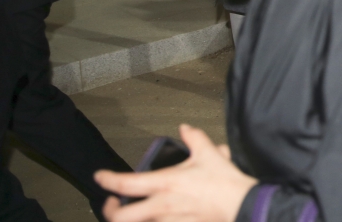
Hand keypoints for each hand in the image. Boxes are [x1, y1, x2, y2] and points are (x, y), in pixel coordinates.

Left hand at [96, 125, 255, 221]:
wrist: (242, 206)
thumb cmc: (224, 183)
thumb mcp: (209, 154)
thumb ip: (194, 138)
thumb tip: (185, 128)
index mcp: (165, 184)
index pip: (125, 184)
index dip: (107, 180)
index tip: (100, 176)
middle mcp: (161, 206)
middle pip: (120, 218)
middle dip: (110, 211)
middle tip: (112, 204)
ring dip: (131, 220)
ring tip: (132, 213)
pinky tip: (154, 219)